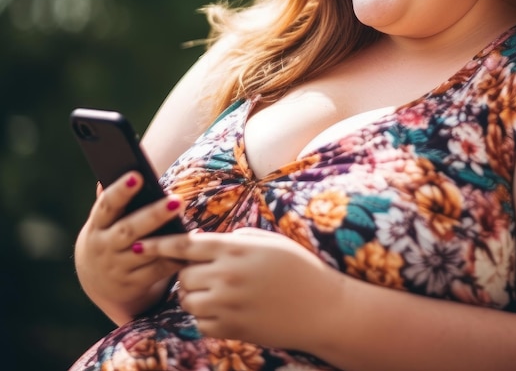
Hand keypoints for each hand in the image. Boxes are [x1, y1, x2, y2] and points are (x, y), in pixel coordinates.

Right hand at [74, 172, 185, 319]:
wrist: (99, 281)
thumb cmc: (110, 236)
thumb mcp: (104, 220)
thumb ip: (111, 199)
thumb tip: (112, 167)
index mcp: (98, 224)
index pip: (107, 205)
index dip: (120, 191)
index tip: (137, 176)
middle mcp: (105, 246)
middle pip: (129, 229)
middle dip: (153, 215)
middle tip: (177, 200)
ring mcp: (117, 267)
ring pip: (145, 252)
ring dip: (168, 239)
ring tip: (189, 224)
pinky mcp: (133, 284)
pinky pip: (158, 269)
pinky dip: (176, 257)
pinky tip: (193, 242)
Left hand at [139, 228, 344, 351]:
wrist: (322, 308)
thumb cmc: (299, 268)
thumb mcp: (269, 242)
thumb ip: (236, 238)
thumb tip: (208, 243)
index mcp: (235, 248)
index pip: (186, 245)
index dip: (161, 244)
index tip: (142, 244)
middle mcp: (226, 276)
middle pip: (182, 274)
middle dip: (186, 272)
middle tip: (203, 271)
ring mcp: (227, 305)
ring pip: (187, 300)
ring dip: (194, 294)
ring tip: (215, 289)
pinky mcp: (231, 330)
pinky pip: (200, 323)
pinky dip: (206, 316)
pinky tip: (226, 308)